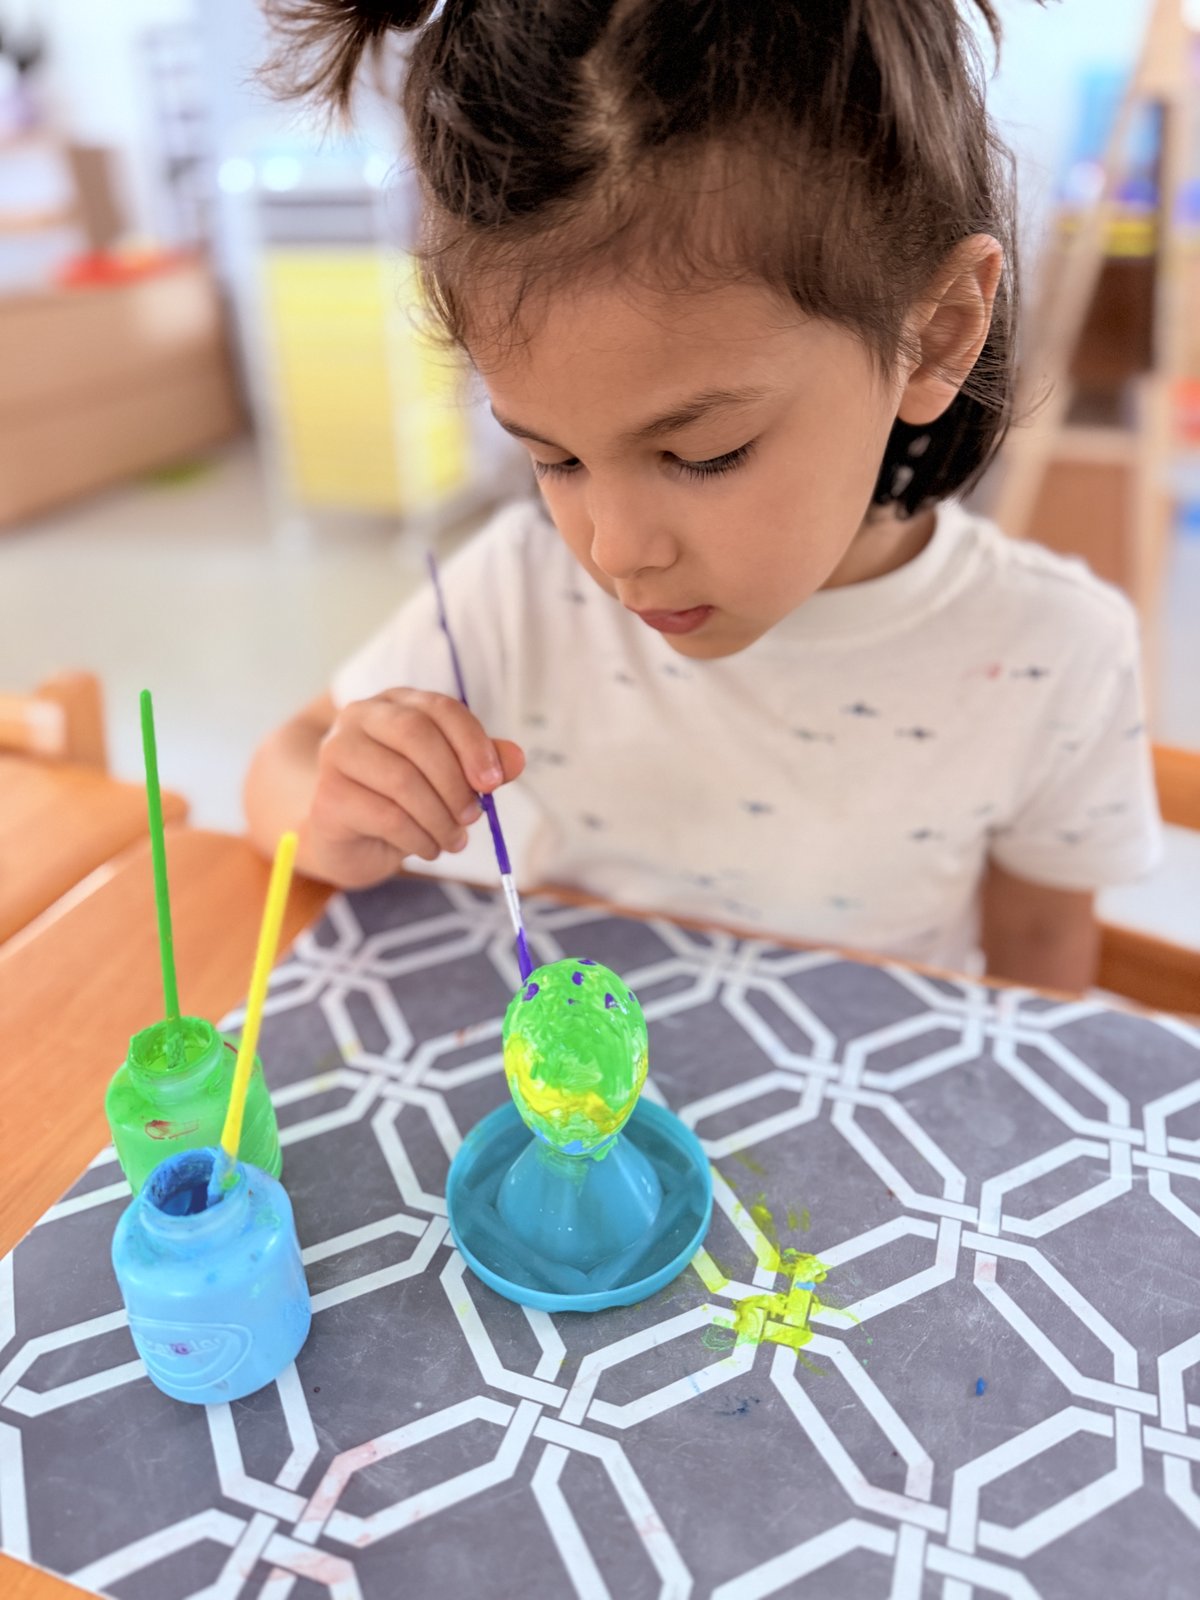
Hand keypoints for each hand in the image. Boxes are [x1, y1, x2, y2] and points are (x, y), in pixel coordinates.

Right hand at [301, 689, 524, 888]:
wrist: (350, 841)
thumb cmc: (403, 802)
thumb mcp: (448, 781)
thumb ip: (481, 766)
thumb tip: (516, 758)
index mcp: (396, 703)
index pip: (440, 707)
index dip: (472, 742)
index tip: (492, 781)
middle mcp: (360, 717)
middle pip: (415, 734)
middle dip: (454, 781)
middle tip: (472, 816)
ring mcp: (337, 753)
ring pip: (402, 779)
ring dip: (440, 818)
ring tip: (454, 841)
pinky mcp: (328, 796)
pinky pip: (386, 817)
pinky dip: (419, 838)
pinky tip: (429, 848)